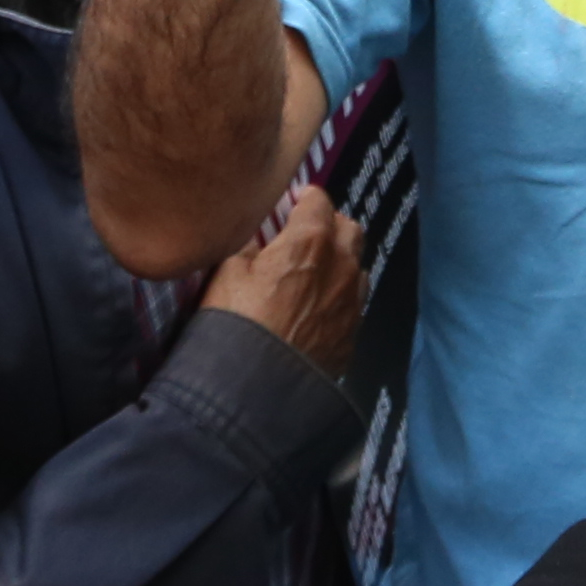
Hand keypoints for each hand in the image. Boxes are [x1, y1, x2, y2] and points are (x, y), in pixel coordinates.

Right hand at [197, 184, 363, 375]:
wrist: (257, 388)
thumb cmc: (237, 323)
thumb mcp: (228, 273)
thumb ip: (248, 246)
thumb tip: (259, 235)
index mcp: (310, 241)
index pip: (318, 201)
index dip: (305, 198)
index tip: (294, 202)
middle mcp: (341, 265)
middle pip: (349, 228)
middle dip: (331, 224)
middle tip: (307, 233)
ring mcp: (352, 301)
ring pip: (357, 265)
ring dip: (341, 260)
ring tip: (316, 271)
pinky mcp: (353, 333)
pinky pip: (354, 302)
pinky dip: (341, 294)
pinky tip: (320, 307)